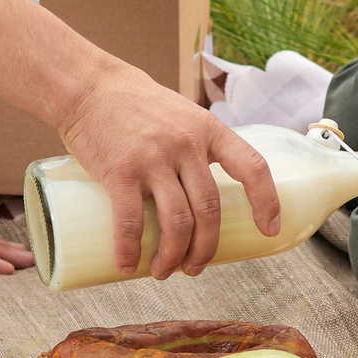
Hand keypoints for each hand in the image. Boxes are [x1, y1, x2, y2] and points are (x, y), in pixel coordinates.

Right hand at [57, 65, 281, 279]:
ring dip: (172, 256)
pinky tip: (127, 265)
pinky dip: (130, 250)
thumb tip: (202, 198)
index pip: (252, 167)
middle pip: (209, 210)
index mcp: (208, 130)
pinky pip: (131, 221)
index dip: (266, 202)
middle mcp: (187, 144)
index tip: (268, 230)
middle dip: (204, 249)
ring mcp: (154, 158)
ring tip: (163, 271)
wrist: (89, 86)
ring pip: (177, 223)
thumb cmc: (135, 104)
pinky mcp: (120, 171)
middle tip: (193, 267)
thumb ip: (196, 147)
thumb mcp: (181, 115)